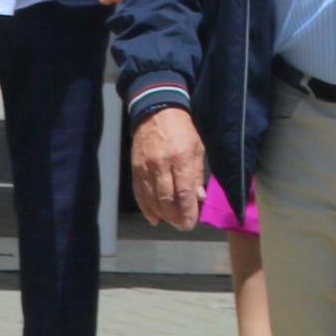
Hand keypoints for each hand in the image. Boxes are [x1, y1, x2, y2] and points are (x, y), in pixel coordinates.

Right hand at [131, 107, 207, 228]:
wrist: (156, 111)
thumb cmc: (182, 129)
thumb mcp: (197, 147)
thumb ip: (197, 173)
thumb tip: (199, 198)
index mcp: (181, 157)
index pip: (184, 192)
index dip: (188, 211)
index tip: (191, 223)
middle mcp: (161, 164)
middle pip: (166, 199)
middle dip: (175, 216)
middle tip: (182, 225)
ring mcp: (145, 167)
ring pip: (152, 198)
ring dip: (162, 214)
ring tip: (171, 221)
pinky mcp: (135, 168)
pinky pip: (139, 193)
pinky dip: (146, 207)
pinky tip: (154, 217)